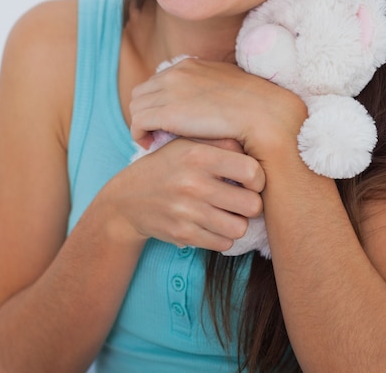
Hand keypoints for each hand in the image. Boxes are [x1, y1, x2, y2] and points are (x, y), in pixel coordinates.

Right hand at [104, 137, 264, 251]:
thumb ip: (220, 142)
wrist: (127, 198)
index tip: (250, 180)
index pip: (251, 171)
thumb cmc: (167, 166)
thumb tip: (257, 147)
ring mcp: (187, 211)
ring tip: (229, 212)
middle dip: (251, 204)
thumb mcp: (187, 144)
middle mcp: (193, 183)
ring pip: (239, 228)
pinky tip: (213, 224)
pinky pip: (223, 243)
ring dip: (237, 222)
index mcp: (198, 155)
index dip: (258, 178)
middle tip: (243, 199)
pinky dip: (222, 236)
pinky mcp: (182, 234)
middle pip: (252, 205)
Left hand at [130, 58, 306, 166]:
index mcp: (190, 65)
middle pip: (142, 92)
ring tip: (152, 139)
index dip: (157, 101)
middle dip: (145, 111)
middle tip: (154, 131)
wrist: (265, 115)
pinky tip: (150, 144)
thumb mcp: (230, 86)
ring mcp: (169, 91)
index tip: (163, 119)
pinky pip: (137, 122)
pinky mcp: (167, 112)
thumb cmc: (254, 106)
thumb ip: (211, 87)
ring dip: (141, 123)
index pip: (158, 80)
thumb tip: (209, 99)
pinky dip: (139, 134)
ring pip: (136, 106)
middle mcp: (176, 73)